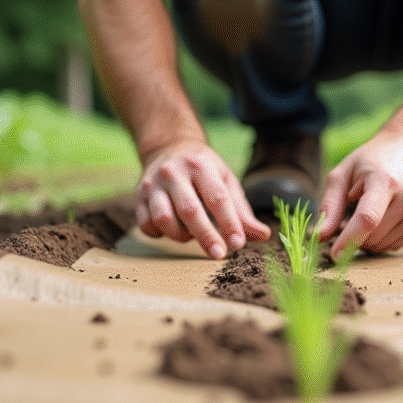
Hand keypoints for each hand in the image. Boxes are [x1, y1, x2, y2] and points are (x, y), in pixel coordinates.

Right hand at [136, 140, 270, 257]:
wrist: (169, 148)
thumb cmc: (204, 171)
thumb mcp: (226, 182)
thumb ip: (242, 212)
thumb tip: (264, 236)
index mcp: (200, 166)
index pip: (217, 197)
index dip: (229, 223)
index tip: (238, 244)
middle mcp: (174, 173)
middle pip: (189, 210)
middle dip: (206, 235)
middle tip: (219, 254)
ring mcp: (153, 184)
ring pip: (164, 219)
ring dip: (180, 235)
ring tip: (191, 234)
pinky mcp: (138, 197)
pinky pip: (146, 225)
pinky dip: (160, 234)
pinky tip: (172, 230)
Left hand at [316, 132, 402, 257]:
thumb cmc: (371, 161)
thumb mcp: (344, 173)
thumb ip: (331, 205)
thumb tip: (320, 236)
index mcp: (385, 181)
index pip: (368, 219)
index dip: (349, 240)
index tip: (334, 255)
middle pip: (372, 238)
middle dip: (355, 235)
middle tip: (353, 212)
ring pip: (382, 246)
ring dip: (368, 238)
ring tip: (372, 210)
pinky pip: (394, 246)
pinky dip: (383, 238)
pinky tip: (386, 216)